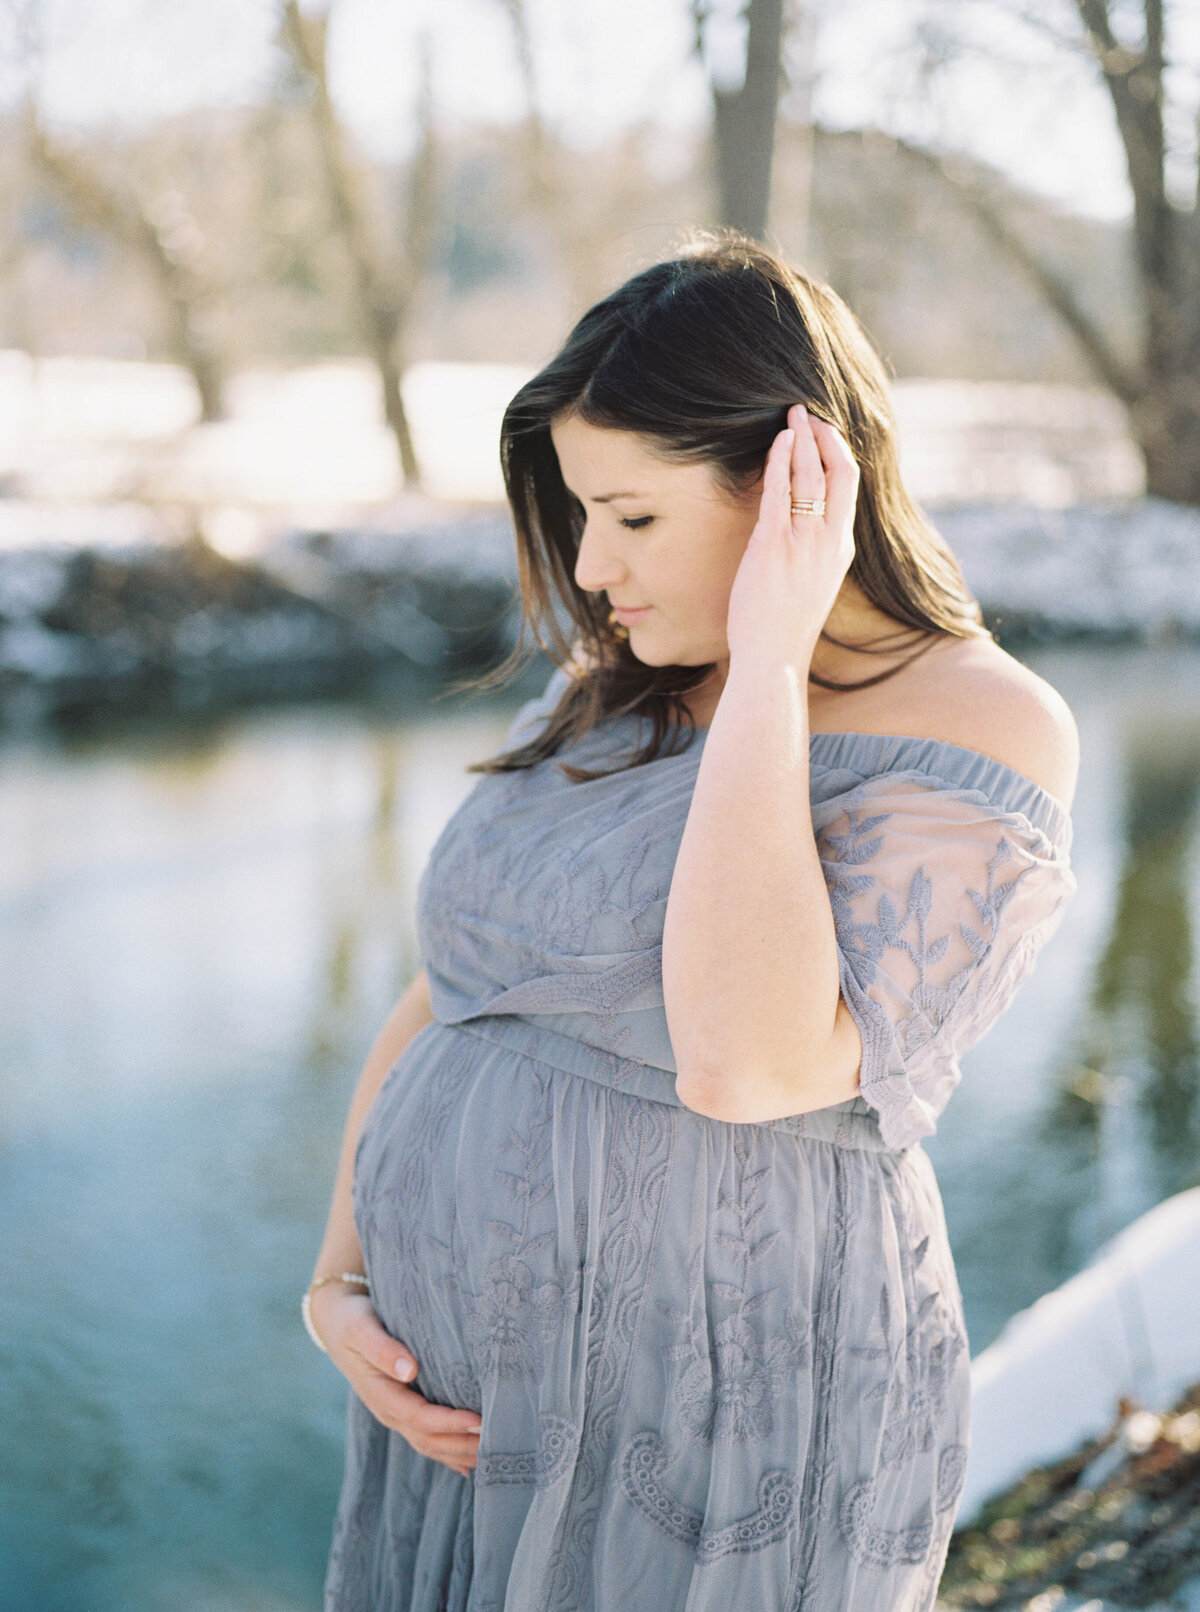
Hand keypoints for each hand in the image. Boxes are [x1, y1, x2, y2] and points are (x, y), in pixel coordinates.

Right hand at [309, 1283, 480, 1477]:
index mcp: (381, 1395)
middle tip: (498, 1444)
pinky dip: (448, 1453)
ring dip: (458, 1453)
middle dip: (460, 1445)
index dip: (449, 1423)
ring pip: (429, 1444)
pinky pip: (426, 1437)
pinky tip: (469, 1463)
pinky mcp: (403, 1408)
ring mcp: (395, 1413)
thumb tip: (409, 1370)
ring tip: (492, 1455)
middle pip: (428, 1439)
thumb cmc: (353, 1321)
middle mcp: (389, 1411)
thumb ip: (383, 1349)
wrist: (337, 1321)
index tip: (479, 1422)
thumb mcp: (361, 1329)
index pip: (420, 1417)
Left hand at [724, 402, 859, 670]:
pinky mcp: (774, 545)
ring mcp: (804, 542)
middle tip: (807, 412)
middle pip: (840, 472)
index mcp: (841, 548)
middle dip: (824, 436)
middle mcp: (829, 540)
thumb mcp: (812, 583)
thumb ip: (814, 553)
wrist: (774, 657)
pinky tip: (776, 442)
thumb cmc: (784, 627)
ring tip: (791, 415)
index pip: (850, 488)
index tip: (824, 432)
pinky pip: (780, 491)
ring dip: (801, 439)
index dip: (839, 453)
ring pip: (811, 475)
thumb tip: (802, 531)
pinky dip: (779, 461)